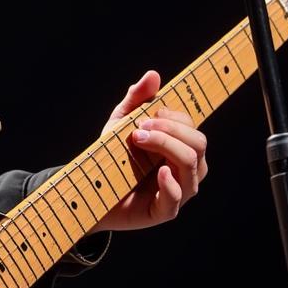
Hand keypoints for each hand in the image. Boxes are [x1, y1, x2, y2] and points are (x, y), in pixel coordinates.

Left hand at [94, 69, 207, 231]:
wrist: (89, 189)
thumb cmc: (111, 156)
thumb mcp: (120, 123)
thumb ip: (136, 99)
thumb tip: (154, 75)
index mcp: (178, 147)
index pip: (192, 127)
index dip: (173, 117)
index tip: (147, 115)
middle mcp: (184, 169)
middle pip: (199, 145)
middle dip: (171, 130)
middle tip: (140, 128)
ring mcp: (176, 192)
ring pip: (193, 167)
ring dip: (167, 147)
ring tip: (138, 140)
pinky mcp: (162, 212)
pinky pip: (176, 200)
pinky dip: (170, 184)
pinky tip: (158, 171)